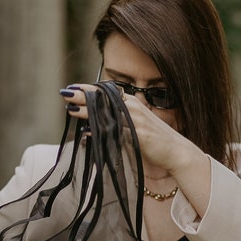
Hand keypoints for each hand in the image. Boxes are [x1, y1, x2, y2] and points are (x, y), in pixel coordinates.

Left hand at [60, 84, 183, 171]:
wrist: (176, 151)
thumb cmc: (154, 140)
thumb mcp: (134, 127)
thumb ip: (116, 122)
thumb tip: (90, 125)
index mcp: (132, 103)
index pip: (106, 92)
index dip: (88, 90)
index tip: (71, 88)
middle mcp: (133, 108)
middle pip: (104, 99)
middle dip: (83, 95)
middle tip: (65, 93)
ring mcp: (136, 121)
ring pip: (107, 112)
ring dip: (88, 110)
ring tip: (71, 108)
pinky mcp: (138, 135)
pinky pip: (115, 131)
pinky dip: (99, 131)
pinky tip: (86, 132)